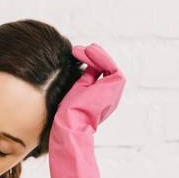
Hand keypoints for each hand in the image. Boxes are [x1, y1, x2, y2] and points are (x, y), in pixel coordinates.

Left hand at [48, 42, 124, 177]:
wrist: (68, 127)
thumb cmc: (64, 117)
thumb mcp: (70, 95)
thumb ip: (76, 83)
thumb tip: (73, 68)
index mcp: (99, 100)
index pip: (97, 75)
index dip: (87, 63)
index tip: (73, 55)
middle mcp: (109, 96)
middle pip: (104, 68)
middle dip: (91, 56)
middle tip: (76, 50)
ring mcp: (113, 91)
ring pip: (107, 65)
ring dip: (93, 54)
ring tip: (78, 50)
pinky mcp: (114, 86)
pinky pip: (109, 65)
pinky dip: (98, 56)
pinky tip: (83, 52)